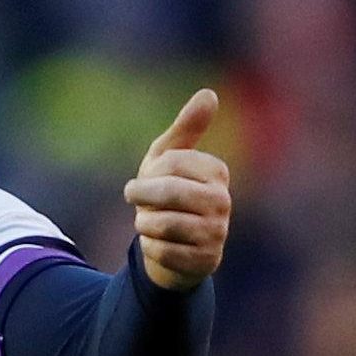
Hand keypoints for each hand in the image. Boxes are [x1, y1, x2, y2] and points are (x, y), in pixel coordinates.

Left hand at [124, 88, 230, 291]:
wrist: (172, 248)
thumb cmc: (167, 196)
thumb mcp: (168, 159)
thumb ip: (186, 128)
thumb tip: (209, 94)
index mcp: (217, 171)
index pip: (172, 162)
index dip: (148, 172)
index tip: (144, 179)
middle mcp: (223, 201)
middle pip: (169, 192)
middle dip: (142, 197)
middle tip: (133, 198)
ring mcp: (217, 233)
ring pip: (164, 224)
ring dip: (144, 224)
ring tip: (147, 223)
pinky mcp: (205, 261)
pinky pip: (162, 252)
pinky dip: (149, 248)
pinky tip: (156, 245)